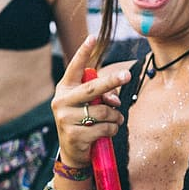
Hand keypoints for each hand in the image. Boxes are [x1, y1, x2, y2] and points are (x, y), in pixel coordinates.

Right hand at [52, 36, 129, 167]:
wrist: (74, 153)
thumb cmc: (84, 122)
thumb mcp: (89, 105)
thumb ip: (101, 96)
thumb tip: (116, 98)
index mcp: (65, 89)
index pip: (75, 67)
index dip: (83, 52)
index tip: (92, 37)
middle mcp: (61, 101)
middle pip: (92, 88)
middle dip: (112, 81)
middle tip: (127, 74)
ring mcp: (65, 119)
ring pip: (103, 111)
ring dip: (116, 116)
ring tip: (116, 120)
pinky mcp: (73, 135)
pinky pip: (104, 128)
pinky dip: (112, 129)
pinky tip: (109, 132)